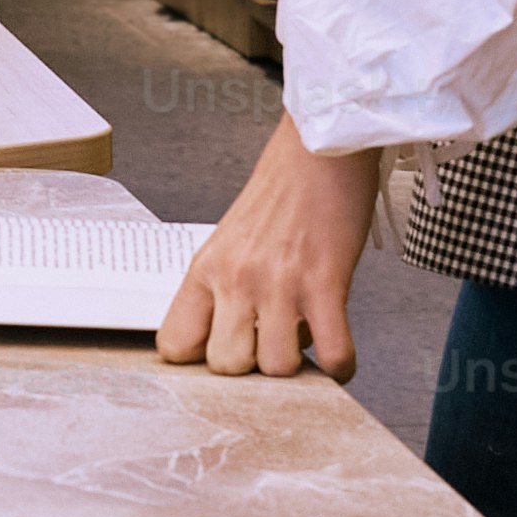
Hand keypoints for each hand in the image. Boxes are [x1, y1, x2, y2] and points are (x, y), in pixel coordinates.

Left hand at [155, 118, 378, 379]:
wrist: (321, 148)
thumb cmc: (281, 191)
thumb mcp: (231, 238)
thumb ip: (223, 287)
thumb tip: (229, 338)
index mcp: (206, 268)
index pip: (175, 343)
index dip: (199, 361)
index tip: (223, 356)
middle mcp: (236, 279)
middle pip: (227, 367)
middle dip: (252, 368)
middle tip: (271, 346)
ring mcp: (280, 284)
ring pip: (277, 367)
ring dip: (297, 365)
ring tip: (305, 340)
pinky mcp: (326, 283)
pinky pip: (333, 352)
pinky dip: (341, 365)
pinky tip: (339, 355)